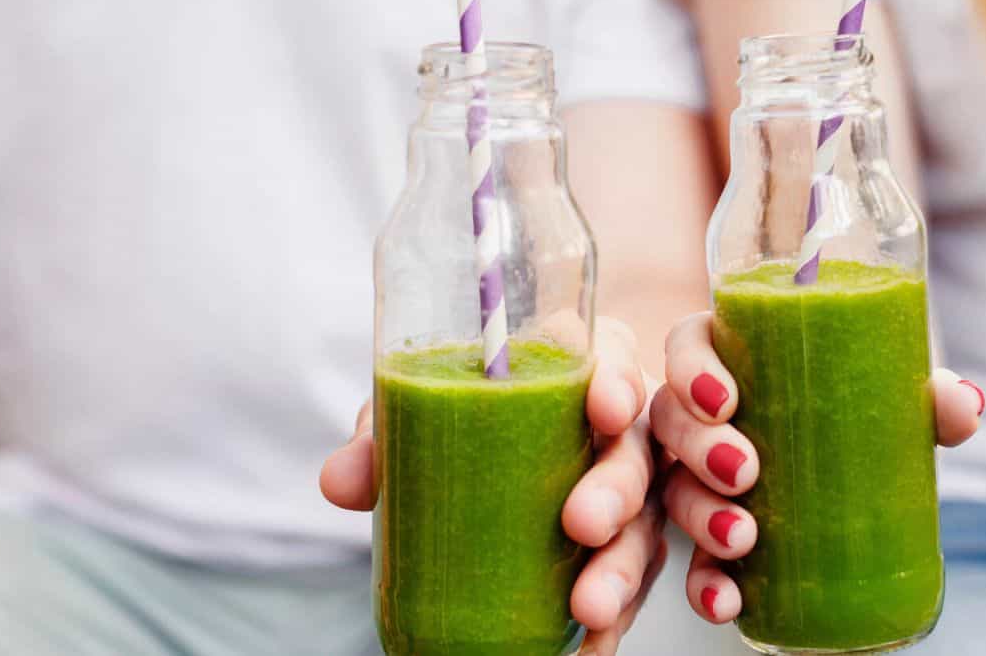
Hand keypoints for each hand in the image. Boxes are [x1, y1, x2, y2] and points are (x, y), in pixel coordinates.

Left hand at [320, 318, 663, 654]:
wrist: (498, 465)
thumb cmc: (466, 421)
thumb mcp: (424, 416)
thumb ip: (385, 436)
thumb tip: (340, 483)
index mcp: (579, 371)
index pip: (612, 359)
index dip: (617, 380)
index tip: (603, 409)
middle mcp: (620, 430)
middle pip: (635, 451)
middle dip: (615, 489)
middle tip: (581, 523)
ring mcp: (633, 495)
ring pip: (644, 527)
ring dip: (621, 570)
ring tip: (589, 608)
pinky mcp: (627, 550)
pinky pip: (632, 586)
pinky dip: (614, 621)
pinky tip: (590, 648)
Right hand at [651, 312, 981, 622]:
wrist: (857, 478)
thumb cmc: (856, 410)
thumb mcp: (887, 394)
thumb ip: (924, 395)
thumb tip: (964, 406)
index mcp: (733, 358)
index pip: (689, 344)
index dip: (693, 368)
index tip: (726, 399)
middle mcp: (701, 415)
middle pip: (672, 418)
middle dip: (698, 447)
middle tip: (745, 471)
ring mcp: (696, 477)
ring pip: (673, 490)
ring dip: (700, 515)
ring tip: (742, 538)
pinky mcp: (708, 536)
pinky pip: (691, 562)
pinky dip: (706, 584)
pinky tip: (728, 602)